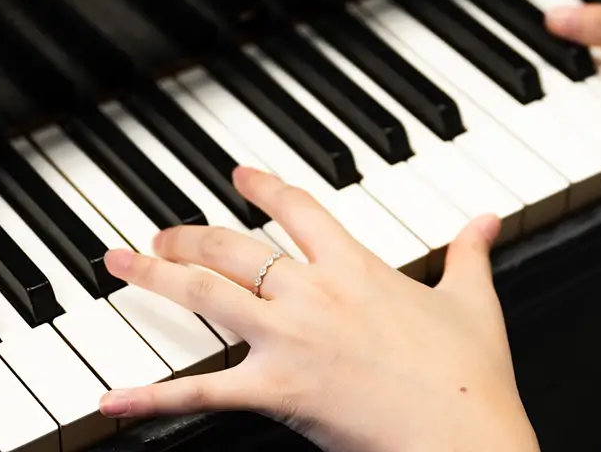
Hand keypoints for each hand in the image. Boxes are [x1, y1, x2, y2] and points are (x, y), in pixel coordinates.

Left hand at [97, 166, 538, 451]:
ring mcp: (291, 340)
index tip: (240, 175)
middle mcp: (316, 294)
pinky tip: (113, 399)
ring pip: (207, 296)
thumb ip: (471, 255)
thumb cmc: (470, 379)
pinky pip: (201, 391)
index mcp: (358, 268)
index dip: (265, 188)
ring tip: (119, 264)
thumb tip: (487, 221)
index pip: (300, 211)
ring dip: (155, 276)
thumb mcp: (474, 304)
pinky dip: (152, 396)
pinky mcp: (277, 391)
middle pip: (236, 248)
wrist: (464, 435)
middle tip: (161, 235)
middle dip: (190, 236)